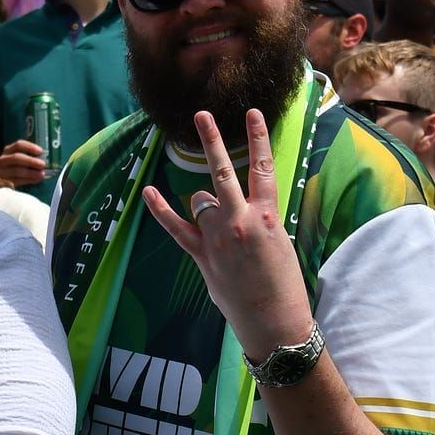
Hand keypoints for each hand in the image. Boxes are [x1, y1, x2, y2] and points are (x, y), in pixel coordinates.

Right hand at [0, 139, 47, 185]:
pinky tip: (37, 179)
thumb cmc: (15, 167)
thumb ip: (30, 156)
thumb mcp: (20, 158)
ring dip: (31, 172)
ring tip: (41, 174)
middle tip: (42, 164)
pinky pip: (17, 181)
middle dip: (31, 161)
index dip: (30, 147)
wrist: (0, 180)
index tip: (40, 151)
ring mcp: (2, 171)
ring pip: (16, 170)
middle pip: (16, 157)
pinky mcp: (4, 182)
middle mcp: (4, 159)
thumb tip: (45, 159)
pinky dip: (28, 180)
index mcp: (8, 150)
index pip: (19, 145)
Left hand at [143, 109, 312, 359]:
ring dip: (205, 200)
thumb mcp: (281, 241)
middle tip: (201, 115)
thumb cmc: (284, 283)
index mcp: (268, 214)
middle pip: (223, 171)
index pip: (263, 167)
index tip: (252, 113)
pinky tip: (149, 191)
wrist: (274, 321)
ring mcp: (218, 238)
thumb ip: (260, 219)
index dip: (258, 137)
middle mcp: (241, 220)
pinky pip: (177, 228)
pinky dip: (162, 209)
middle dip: (211, 141)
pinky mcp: (202, 256)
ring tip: (218, 217)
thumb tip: (243, 208)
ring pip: (202, 200)